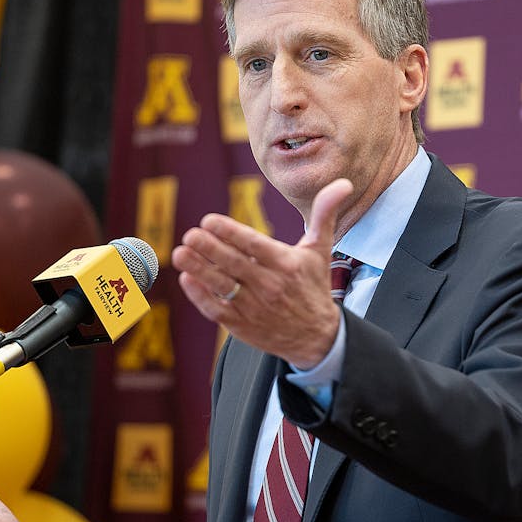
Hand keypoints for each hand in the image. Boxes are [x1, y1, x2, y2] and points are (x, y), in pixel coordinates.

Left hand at [172, 178, 353, 368]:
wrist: (316, 337)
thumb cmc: (313, 287)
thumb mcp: (321, 250)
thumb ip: (324, 214)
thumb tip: (342, 183)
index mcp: (286, 264)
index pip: (254, 245)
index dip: (230, 232)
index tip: (208, 220)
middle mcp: (270, 285)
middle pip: (234, 264)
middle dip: (209, 248)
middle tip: (190, 234)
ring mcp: (254, 307)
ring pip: (222, 286)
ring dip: (199, 269)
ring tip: (179, 253)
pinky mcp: (241, 325)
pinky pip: (216, 309)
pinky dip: (200, 296)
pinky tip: (187, 279)